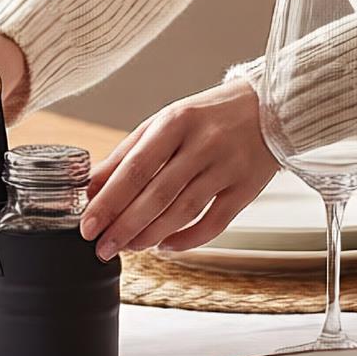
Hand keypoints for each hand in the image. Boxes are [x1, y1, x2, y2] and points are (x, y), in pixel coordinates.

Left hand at [80, 78, 274, 259]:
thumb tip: (92, 187)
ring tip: (128, 247)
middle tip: (102, 246)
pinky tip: (165, 245)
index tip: (88, 224)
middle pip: (157, 194)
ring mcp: (227, 168)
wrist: (268, 108)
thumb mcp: (164, 122)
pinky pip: (214, 224)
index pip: (135, 167)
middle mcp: (203, 144)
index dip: (109, 200)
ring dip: (150, 235)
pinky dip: (187, 240)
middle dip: (124, 226)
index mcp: (176, 121)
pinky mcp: (247, 189)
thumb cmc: (207, 116)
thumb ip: (127, 153)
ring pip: (183, 212)